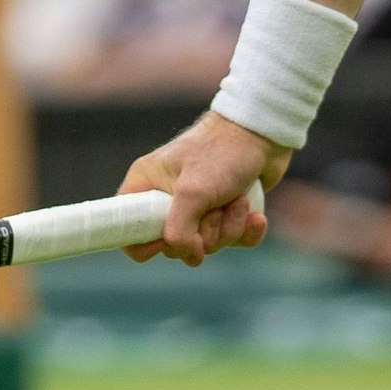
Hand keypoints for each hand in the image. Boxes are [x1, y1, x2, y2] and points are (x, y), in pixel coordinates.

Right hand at [116, 111, 288, 265]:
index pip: (128, 229)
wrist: (262, 132)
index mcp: (147, 185)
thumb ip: (180, 231)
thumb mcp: (193, 192)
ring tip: (238, 201)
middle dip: (204, 233)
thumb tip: (190, 257)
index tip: (169, 238)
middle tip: (214, 207)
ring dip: (229, 227)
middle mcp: (168, 198)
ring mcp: (199, 207)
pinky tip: (255, 215)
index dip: (146, 243)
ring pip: (208, 245)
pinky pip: (234, 240)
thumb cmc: (222, 153)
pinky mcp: (226, 211)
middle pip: (175, 245)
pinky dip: (246, 231)